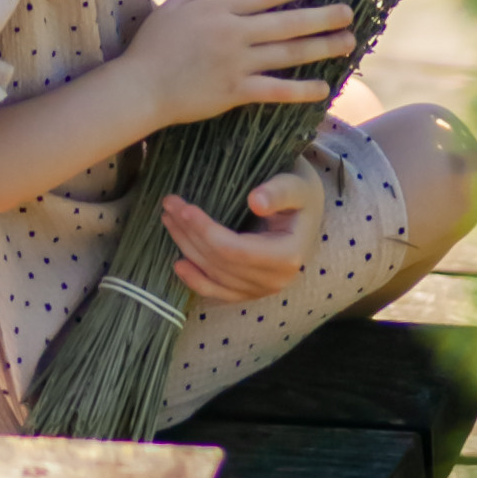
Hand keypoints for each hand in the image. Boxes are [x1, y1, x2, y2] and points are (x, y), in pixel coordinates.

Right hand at [119, 0, 354, 133]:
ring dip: (322, 48)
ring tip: (347, 42)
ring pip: (288, 53)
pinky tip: (324, 88)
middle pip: (287, 22)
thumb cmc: (152, 46)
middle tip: (348, 13)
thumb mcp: (173, 6)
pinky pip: (276, 90)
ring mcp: (235, 63)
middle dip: (322, 17)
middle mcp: (232, 32)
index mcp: (217, 7)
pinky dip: (302, 90)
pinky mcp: (235, 92)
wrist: (140, 88)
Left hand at [163, 162, 326, 304]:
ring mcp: (262, 290)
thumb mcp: (296, 185)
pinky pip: (219, 293)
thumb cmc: (300, 194)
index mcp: (288, 255)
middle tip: (169, 205)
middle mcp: (275, 280)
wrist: (307, 213)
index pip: (236, 250)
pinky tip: (178, 264)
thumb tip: (256, 200)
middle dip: (190, 234)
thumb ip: (279, 192)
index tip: (184, 208)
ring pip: (214, 276)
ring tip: (169, 220)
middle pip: (220, 263)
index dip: (206, 232)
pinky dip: (196, 281)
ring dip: (187, 249)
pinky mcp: (250, 292)